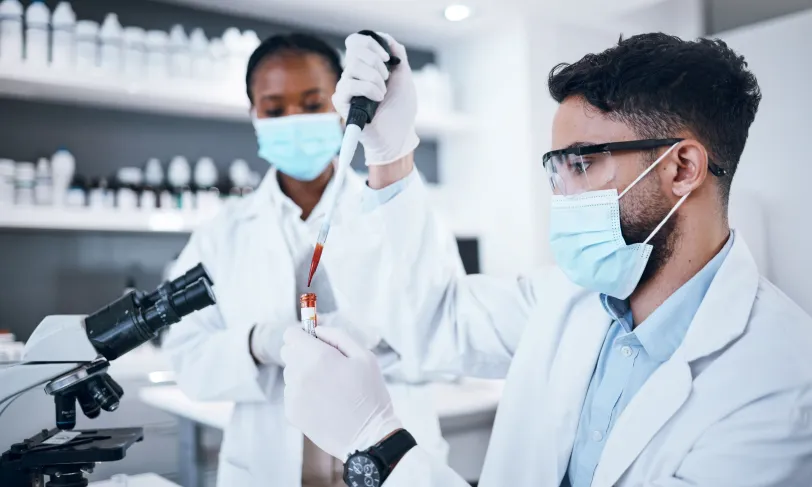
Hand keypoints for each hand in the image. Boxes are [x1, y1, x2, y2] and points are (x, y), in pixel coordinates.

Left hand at [281, 327, 401, 458]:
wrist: (368, 436)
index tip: (313, 341)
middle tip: (325, 366)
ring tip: (328, 388)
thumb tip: (317, 330)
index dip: (302, 335)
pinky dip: (303, 394)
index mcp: (317, 357)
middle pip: (288, 353)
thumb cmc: (370, 394)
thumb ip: (338, 336)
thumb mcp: (364, 357)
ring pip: (290, 374)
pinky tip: (323, 403)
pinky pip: (292, 393)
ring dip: (303, 375)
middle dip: (303, 353)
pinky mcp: (291, 412)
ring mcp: (293, 395)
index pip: (290, 335)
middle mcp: (300, 374)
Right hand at [333, 32, 418, 165]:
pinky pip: (348, 85)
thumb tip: (386, 38)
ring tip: (382, 94)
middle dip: (376, 63)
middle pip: (354, 51)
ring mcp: (346, 88)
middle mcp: (353, 75)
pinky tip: (377, 99)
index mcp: (366, 66)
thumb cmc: (400, 110)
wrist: (398, 135)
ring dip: (374, 79)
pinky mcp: (342, 102)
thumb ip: (398, 55)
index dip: (369, 43)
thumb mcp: (404, 77)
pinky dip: (367, 89)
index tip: (387, 58)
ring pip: (353, 67)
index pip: (355, 42)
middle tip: (387, 80)